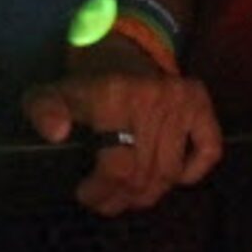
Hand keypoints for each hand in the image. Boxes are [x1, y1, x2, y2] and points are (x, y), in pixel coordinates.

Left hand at [20, 67, 223, 215]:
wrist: (123, 48)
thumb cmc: (87, 82)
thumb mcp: (53, 92)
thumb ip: (42, 110)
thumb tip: (55, 134)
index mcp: (113, 95)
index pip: (116, 165)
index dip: (101, 190)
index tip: (86, 195)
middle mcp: (152, 97)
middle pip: (144, 173)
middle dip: (122, 197)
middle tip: (106, 203)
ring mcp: (180, 101)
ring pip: (171, 170)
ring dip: (151, 192)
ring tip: (130, 196)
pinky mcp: (200, 102)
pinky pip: (208, 150)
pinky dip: (193, 171)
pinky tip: (174, 178)